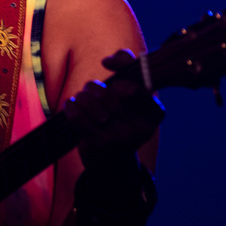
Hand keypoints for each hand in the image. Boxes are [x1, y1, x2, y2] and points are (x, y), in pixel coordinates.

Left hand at [63, 49, 164, 171]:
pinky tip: (71, 106)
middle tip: (90, 90)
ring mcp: (120, 139)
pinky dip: (71, 107)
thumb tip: (107, 61)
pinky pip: (78, 116)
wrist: (113, 164)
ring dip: (81, 97)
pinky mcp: (100, 146)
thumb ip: (127, 68)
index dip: (120, 69)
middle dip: (93, 87)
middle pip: (108, 92)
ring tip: (80, 99)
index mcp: (155, 113)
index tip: (107, 68)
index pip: (137, 83)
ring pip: (91, 102)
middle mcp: (142, 128)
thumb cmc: (121, 120)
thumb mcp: (130, 98)